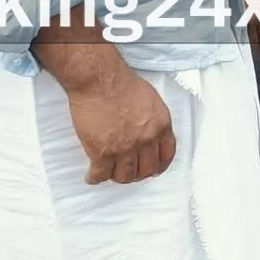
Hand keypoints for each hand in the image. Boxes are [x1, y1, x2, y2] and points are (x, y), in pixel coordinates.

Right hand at [65, 63, 176, 185]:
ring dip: (117, 176)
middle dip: (138, 173)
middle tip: (129, 171)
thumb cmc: (123, 84)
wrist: (100, 81)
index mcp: (161, 127)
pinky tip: (92, 176)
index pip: (166, 155)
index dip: (159, 165)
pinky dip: (95, 178)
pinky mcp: (102, 153)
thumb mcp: (152, 100)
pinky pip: (100, 175)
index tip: (153, 169)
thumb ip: (154, 120)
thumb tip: (150, 132)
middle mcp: (146, 141)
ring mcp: (124, 149)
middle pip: (146, 170)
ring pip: (124, 176)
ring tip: (111, 172)